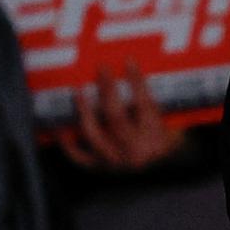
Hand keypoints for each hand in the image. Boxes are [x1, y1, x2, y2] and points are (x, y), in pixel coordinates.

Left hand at [57, 60, 186, 171]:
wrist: (163, 168)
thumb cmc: (167, 140)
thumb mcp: (168, 122)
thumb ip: (152, 105)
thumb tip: (133, 76)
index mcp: (155, 139)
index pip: (144, 104)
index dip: (136, 81)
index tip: (129, 61)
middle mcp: (134, 151)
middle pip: (115, 116)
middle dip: (107, 89)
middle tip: (102, 69)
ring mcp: (114, 161)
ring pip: (93, 133)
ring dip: (83, 110)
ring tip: (79, 91)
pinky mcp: (99, 167)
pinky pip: (78, 155)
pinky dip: (67, 142)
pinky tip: (60, 126)